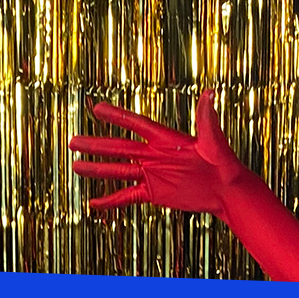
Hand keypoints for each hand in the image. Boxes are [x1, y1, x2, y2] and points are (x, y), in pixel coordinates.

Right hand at [68, 89, 258, 215]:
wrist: (226, 190)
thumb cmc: (223, 162)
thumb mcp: (214, 142)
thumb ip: (207, 120)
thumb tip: (210, 93)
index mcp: (165, 139)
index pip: (135, 124)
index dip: (116, 116)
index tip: (96, 108)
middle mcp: (153, 155)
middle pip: (118, 147)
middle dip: (96, 145)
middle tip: (72, 141)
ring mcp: (151, 174)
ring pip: (118, 171)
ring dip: (97, 170)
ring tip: (76, 166)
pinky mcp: (153, 193)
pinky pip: (127, 196)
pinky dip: (110, 201)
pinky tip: (94, 204)